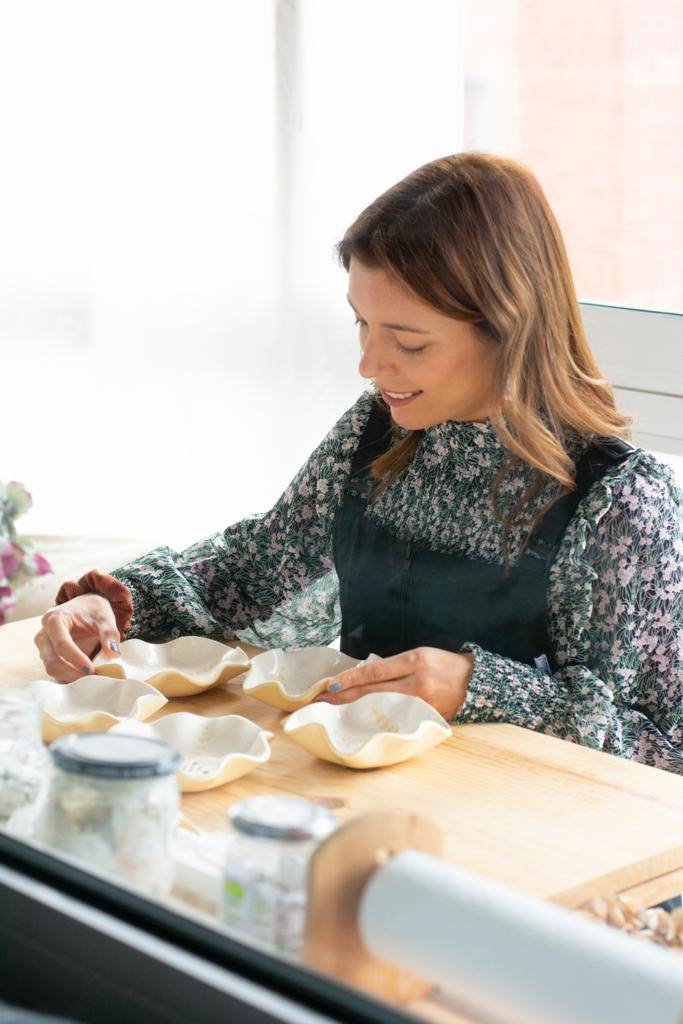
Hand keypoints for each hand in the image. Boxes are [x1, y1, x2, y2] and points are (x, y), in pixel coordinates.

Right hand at [34, 594, 120, 682]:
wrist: (85, 607)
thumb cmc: (92, 610)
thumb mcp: (105, 618)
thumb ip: (109, 634)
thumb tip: (113, 654)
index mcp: (54, 619)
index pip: (61, 644)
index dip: (76, 659)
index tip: (91, 669)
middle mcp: (44, 633)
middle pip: (52, 660)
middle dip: (73, 672)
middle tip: (93, 675)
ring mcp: (43, 646)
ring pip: (51, 668)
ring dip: (71, 676)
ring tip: (91, 674)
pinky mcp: (47, 655)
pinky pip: (55, 671)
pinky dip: (69, 676)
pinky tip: (84, 673)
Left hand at [313, 646, 474, 719]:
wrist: (476, 683)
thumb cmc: (444, 666)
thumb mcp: (420, 656)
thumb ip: (394, 667)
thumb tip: (362, 678)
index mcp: (415, 661)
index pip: (374, 671)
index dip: (350, 679)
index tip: (329, 684)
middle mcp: (418, 682)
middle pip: (373, 691)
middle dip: (345, 697)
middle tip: (322, 701)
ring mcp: (422, 704)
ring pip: (382, 708)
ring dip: (356, 711)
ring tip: (335, 713)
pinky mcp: (426, 719)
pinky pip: (396, 720)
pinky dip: (377, 721)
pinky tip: (362, 724)